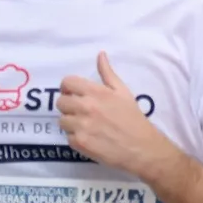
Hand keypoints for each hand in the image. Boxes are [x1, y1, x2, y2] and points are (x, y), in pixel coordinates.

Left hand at [58, 53, 177, 178]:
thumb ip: (108, 73)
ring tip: (86, 127)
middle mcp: (86, 107)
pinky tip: (90, 138)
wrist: (142, 148)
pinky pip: (68, 137)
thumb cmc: (133, 118)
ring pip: (62, 121)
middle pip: (60, 102)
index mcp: (96, 92)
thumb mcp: (123, 92)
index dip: (67, 88)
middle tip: (81, 112)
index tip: (73, 95)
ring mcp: (81, 125)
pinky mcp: (80, 142)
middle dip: (68, 107)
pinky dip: (76, 138)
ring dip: (71, 123)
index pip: (67, 83)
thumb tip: (100, 54)